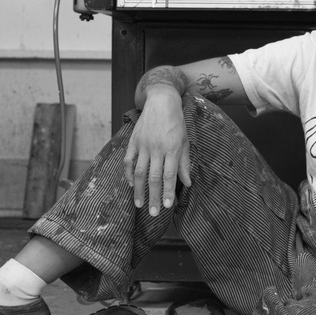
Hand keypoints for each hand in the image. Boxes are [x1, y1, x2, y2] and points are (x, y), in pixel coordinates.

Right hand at [123, 88, 191, 215]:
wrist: (161, 101)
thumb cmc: (176, 122)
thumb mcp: (185, 141)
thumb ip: (184, 163)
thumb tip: (187, 183)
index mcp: (172, 149)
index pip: (169, 176)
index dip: (167, 192)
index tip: (166, 206)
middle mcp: (157, 148)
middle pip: (153, 178)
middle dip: (153, 197)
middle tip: (152, 213)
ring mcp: (143, 145)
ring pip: (139, 172)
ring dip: (139, 191)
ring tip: (139, 204)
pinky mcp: (133, 141)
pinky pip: (128, 161)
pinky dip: (128, 174)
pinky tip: (131, 185)